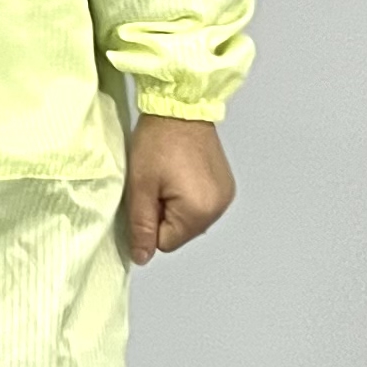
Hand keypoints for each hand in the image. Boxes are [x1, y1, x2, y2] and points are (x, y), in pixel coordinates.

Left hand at [121, 114, 234, 265]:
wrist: (179, 107)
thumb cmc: (157, 142)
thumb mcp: (140, 186)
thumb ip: (141, 225)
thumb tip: (142, 258)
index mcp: (199, 212)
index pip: (166, 242)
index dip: (150, 221)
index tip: (147, 194)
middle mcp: (219, 208)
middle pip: (181, 232)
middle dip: (164, 213)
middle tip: (157, 182)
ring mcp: (225, 196)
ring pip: (190, 219)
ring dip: (176, 205)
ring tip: (169, 174)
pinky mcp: (226, 185)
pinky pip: (202, 205)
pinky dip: (189, 195)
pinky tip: (182, 172)